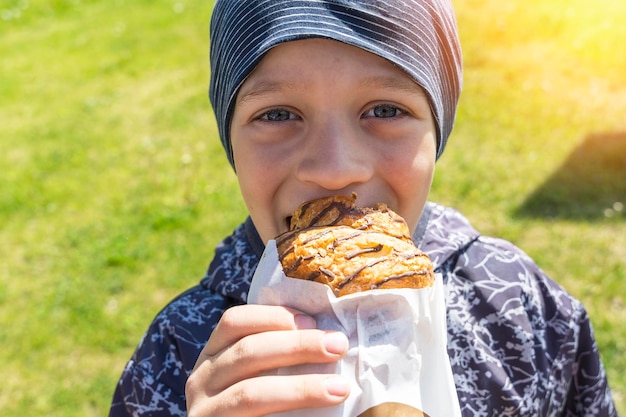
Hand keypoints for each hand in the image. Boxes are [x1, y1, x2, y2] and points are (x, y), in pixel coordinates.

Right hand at [185, 304, 349, 416]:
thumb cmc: (260, 408)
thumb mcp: (258, 376)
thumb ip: (278, 357)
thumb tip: (329, 337)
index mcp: (213, 356)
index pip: (234, 321)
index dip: (273, 316)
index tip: (311, 320)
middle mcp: (201, 380)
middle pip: (247, 352)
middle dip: (298, 346)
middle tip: (337, 345)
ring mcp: (205, 412)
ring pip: (251, 393)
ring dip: (302, 388)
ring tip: (339, 388)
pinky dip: (289, 415)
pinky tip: (319, 413)